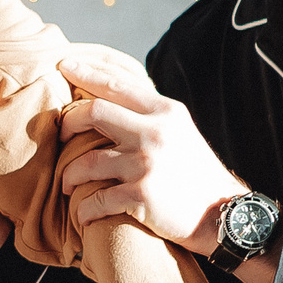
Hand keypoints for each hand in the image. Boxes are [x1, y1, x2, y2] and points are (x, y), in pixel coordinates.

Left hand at [57, 50, 246, 252]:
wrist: (222, 212)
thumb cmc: (194, 172)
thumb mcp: (178, 131)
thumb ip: (149, 114)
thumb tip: (111, 94)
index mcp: (165, 111)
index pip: (116, 85)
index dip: (85, 74)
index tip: (63, 66)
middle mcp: (155, 132)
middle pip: (93, 112)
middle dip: (68, 122)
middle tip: (60, 134)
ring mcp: (146, 164)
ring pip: (86, 162)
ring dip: (69, 175)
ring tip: (67, 184)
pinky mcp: (140, 195)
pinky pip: (96, 200)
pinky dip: (84, 210)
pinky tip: (82, 215)